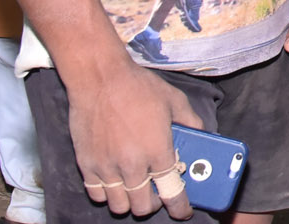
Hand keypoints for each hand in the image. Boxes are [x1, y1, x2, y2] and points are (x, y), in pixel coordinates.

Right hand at [68, 57, 202, 218]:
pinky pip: (96, 194)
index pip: (172, 192)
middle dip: (153, 205)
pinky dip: (106, 194)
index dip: (180, 207)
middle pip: (142, 207)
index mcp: (158, 151)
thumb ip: (191, 121)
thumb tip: (202, 134)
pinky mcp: (86, 165)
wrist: (99, 78)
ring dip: (130, 202)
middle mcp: (132, 165)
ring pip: (119, 206)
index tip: (183, 211)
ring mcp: (106, 167)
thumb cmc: (138, 87)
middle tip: (157, 195)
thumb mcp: (174, 100)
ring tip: (135, 189)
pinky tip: (114, 182)